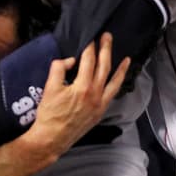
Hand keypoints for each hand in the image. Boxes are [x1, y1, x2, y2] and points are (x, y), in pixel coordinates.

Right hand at [13, 33, 129, 170]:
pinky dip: (116, 85)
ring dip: (120, 69)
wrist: (52, 138)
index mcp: (83, 87)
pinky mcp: (100, 112)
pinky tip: (117, 80)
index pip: (88, 61)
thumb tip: (70, 61)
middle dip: (106, 50)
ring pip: (114, 82)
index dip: (89, 47)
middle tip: (107, 37)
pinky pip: (112, 94)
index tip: (91, 37)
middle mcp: (96, 95)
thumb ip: (59, 69)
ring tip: (126, 59)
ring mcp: (100, 104)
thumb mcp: (49, 88)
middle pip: (104, 67)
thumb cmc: (49, 114)